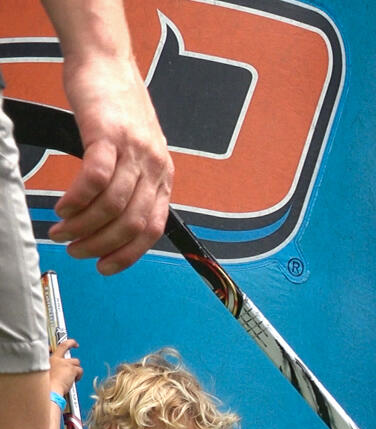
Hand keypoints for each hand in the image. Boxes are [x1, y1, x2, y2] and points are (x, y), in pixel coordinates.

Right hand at [49, 339, 79, 400]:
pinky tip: (74, 381)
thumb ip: (45, 371)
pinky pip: (80, 370)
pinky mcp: (72, 369)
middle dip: (71, 343)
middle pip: (65, 346)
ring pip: (75, 361)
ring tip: (71, 377)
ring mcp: (64, 363)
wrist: (49, 392)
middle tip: (75, 345)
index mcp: (45, 359)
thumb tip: (50, 372)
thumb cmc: (45, 387)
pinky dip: (78, 376)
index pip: (50, 347)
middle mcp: (55, 359)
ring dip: (75, 368)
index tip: (57, 346)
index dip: (55, 346)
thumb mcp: (41, 376)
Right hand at [51, 53, 172, 273]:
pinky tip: (62, 207)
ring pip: (113, 205)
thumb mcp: (136, 151)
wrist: (106, 62)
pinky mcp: (109, 134)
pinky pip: (96, 177)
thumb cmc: (116, 107)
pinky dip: (78, 199)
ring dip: (83, 226)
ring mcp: (134, 150)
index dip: (130, 254)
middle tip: (74, 250)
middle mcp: (155, 166)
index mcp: (163, 175)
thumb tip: (114, 219)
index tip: (105, 267)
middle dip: (101, 245)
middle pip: (132, 222)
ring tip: (60, 231)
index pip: (153, 228)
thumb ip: (132, 182)